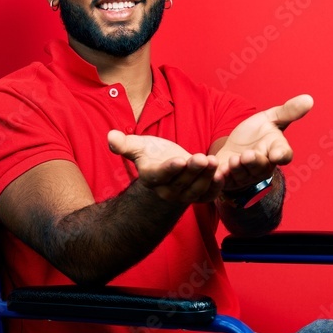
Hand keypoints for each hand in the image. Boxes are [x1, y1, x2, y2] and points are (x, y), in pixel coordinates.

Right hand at [107, 130, 223, 202]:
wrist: (166, 166)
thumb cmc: (151, 154)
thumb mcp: (137, 146)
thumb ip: (124, 144)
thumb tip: (110, 136)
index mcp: (152, 178)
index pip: (160, 175)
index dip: (170, 169)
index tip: (179, 160)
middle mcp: (167, 190)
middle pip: (181, 182)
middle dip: (193, 170)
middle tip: (202, 157)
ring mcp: (184, 195)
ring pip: (196, 189)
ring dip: (206, 177)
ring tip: (213, 161)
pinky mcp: (198, 196)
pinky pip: (208, 196)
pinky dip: (215, 188)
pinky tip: (222, 175)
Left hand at [214, 94, 313, 191]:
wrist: (233, 148)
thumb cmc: (255, 134)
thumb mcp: (270, 119)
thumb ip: (287, 112)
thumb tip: (309, 99)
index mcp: (275, 151)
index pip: (284, 155)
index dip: (281, 155)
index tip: (278, 154)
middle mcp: (262, 167)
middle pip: (261, 167)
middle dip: (254, 162)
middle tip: (248, 155)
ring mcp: (244, 176)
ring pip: (242, 175)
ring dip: (237, 169)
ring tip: (233, 160)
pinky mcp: (227, 180)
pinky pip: (223, 182)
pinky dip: (219, 177)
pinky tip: (215, 169)